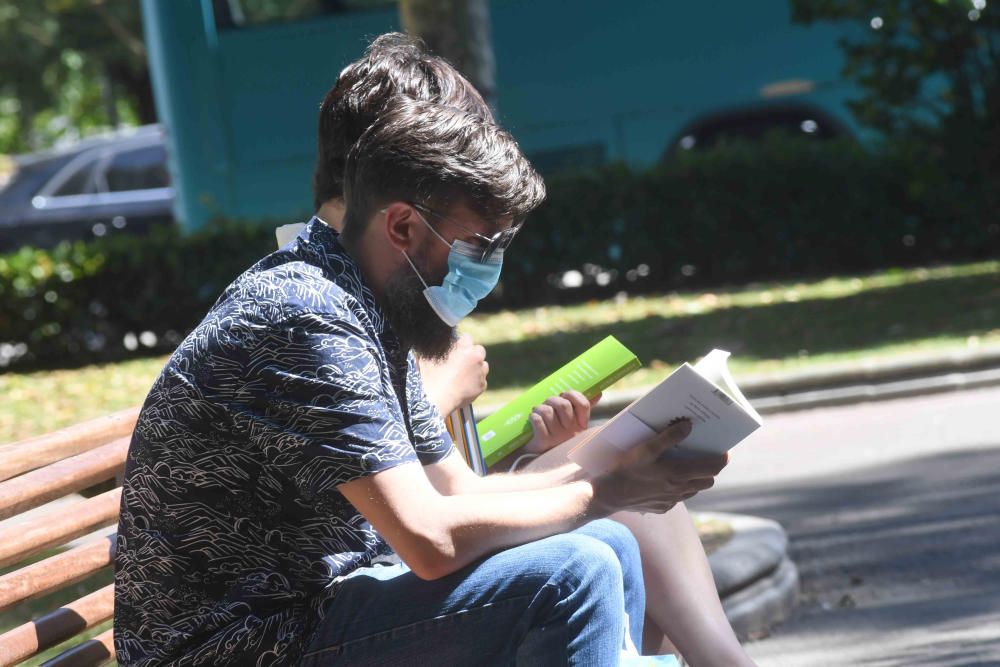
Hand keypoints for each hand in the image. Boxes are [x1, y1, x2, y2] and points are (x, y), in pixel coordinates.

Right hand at [417, 334, 488, 414]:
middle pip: (479, 350)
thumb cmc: (431, 377)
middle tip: (460, 360)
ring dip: (476, 367)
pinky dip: (475, 381)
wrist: (437, 400)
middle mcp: (477, 360)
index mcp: (465, 349)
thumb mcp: (429, 357)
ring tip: (462, 374)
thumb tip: (439, 345)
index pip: (467, 338)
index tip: (455, 348)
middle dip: (471, 354)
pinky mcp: (482, 387)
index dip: (460, 343)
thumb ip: (438, 348)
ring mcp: (481, 374)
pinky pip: (481, 380)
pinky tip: (464, 385)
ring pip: (483, 366)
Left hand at [523, 391, 600, 454]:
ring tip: (538, 413)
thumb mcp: (571, 423)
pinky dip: (533, 417)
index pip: (584, 404)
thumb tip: (599, 393)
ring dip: (539, 409)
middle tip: (548, 407)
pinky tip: (532, 420)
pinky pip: (538, 420)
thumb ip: (581, 408)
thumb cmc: (556, 436)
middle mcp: (571, 433)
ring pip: (547, 411)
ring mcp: (557, 438)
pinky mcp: (543, 442)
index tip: (565, 400)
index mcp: (580, 426)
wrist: (537, 457)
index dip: (573, 397)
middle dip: (552, 401)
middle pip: (563, 404)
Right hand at [590, 418, 727, 515]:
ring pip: (694, 490)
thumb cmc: (626, 469)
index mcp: (678, 474)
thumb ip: (669, 437)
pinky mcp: (662, 508)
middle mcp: (679, 490)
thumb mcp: (646, 448)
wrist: (608, 495)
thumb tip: (688, 425)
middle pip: (708, 481)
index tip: (726, 450)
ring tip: (686, 465)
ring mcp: (671, 501)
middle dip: (710, 468)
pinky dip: (679, 488)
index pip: (713, 468)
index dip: (722, 458)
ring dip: (695, 478)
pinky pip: (679, 497)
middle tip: (705, 455)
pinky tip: (667, 479)